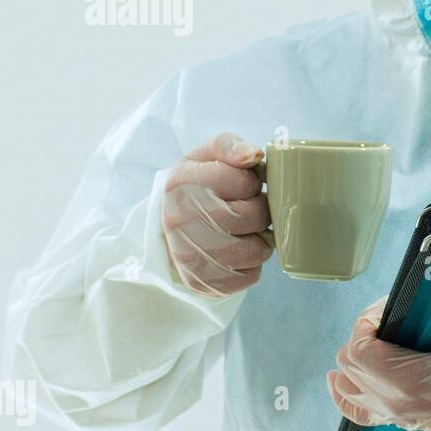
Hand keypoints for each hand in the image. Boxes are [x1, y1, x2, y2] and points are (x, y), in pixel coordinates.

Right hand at [162, 132, 272, 297]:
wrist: (170, 232)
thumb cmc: (197, 189)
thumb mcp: (204, 158)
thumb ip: (228, 146)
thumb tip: (254, 155)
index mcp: (180, 184)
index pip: (243, 180)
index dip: (251, 182)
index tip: (241, 185)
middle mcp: (179, 222)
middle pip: (254, 216)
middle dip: (260, 210)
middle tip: (247, 208)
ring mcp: (189, 257)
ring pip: (257, 249)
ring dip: (261, 239)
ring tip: (244, 230)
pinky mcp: (204, 284)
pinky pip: (252, 276)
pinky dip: (253, 264)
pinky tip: (237, 251)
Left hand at [328, 297, 430, 430]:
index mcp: (410, 382)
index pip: (359, 349)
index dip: (365, 322)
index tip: (386, 308)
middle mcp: (394, 401)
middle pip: (348, 363)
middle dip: (361, 335)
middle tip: (388, 318)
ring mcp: (394, 413)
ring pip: (347, 384)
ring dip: (352, 360)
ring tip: (374, 340)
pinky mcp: (399, 420)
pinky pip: (356, 412)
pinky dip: (344, 394)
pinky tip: (341, 380)